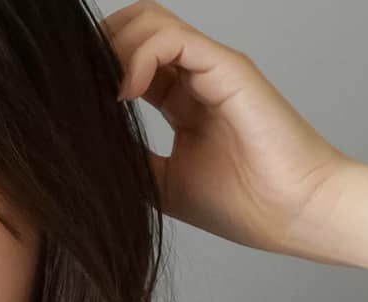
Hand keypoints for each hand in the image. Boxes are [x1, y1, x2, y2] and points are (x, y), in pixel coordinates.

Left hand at [98, 1, 356, 258]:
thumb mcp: (163, 185)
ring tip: (103, 96)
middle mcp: (196, 73)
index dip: (95, 71)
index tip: (71, 104)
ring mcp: (212, 66)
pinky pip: (172, 39)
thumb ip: (127, 161)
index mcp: (182, 98)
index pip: (128, 59)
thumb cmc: (245, 206)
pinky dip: (138, 57)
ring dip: (113, 50)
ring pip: (148, 21)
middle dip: (98, 50)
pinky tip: (125, 94)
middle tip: (77, 91)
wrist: (296, 215)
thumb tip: (81, 153)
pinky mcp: (227, 67)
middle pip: (134, 26)